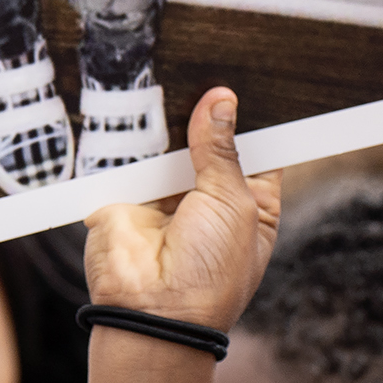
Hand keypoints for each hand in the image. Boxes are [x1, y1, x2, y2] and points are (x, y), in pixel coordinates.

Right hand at [82, 87, 279, 330]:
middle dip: (210, 112)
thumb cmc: (210, 273)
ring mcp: (166, 194)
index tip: (253, 81)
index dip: (254, 120)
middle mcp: (208, 196)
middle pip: (211, 139)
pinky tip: (143, 103)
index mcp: (249, 202)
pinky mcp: (127, 193)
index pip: (256, 150)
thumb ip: (222, 149)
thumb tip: (220, 100)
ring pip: (170, 142)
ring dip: (171, 120)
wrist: (151, 312)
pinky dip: (136, 135)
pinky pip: (131, 154)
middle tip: (212, 69)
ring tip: (178, 80)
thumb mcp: (233, 203)